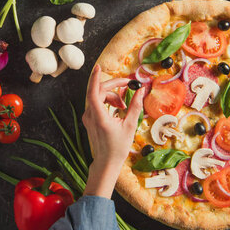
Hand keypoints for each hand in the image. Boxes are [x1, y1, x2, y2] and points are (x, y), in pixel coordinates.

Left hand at [81, 65, 144, 197]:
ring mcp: (88, 117)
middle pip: (99, 91)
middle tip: (128, 85)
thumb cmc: (118, 147)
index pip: (94, 92)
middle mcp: (90, 115)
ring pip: (98, 97)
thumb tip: (142, 91)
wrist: (106, 162)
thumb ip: (135, 106)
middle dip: (114, 86)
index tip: (98, 67)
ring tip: (124, 106)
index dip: (95, 78)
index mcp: (99, 117)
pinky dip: (108, 102)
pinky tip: (118, 109)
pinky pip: (97, 103)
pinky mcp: (89, 119)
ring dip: (112, 96)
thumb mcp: (130, 126)